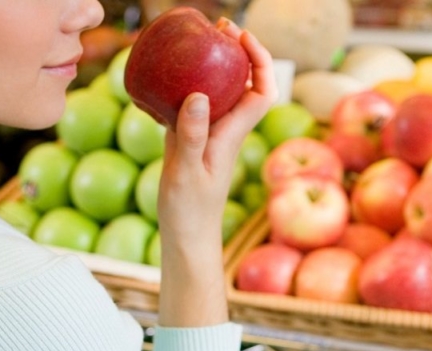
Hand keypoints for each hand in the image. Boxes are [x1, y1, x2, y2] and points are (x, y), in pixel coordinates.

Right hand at [155, 20, 275, 327]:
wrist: (187, 240)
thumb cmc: (189, 212)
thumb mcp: (186, 171)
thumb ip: (191, 134)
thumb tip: (200, 95)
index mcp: (232, 134)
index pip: (262, 90)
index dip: (259, 60)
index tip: (241, 37)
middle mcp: (226, 131)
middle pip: (245, 83)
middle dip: (238, 52)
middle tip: (218, 28)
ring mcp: (209, 135)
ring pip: (221, 92)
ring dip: (216, 65)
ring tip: (199, 42)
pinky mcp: (191, 142)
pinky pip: (195, 104)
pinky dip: (189, 86)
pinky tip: (169, 77)